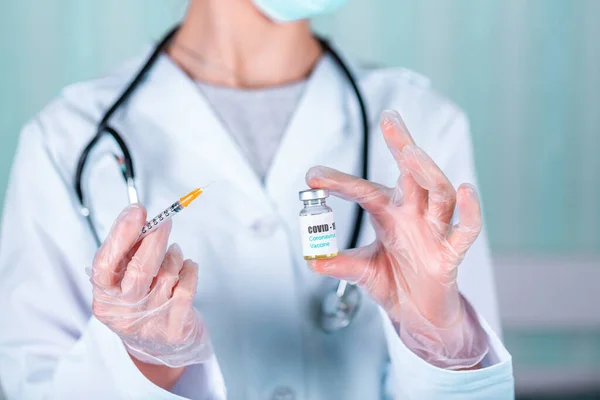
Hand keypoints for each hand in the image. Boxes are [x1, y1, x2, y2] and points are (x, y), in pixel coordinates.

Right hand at [89, 204, 211, 372]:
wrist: (159, 347)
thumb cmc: (139, 303)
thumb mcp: (123, 282)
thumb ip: (126, 253)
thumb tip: (138, 217)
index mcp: (104, 299)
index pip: (105, 265)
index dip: (121, 234)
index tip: (136, 210)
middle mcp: (123, 313)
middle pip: (140, 270)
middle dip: (155, 239)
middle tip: (165, 221)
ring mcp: (151, 321)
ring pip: (168, 273)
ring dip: (174, 256)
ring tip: (173, 255)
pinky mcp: (176, 326)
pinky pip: (187, 284)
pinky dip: (190, 268)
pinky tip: (187, 267)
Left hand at [306, 109, 487, 368]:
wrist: (419, 314)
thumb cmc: (395, 282)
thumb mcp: (363, 271)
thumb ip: (342, 264)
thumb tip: (314, 260)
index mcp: (389, 213)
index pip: (365, 190)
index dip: (339, 182)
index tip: (312, 175)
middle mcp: (413, 214)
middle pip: (412, 172)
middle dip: (402, 144)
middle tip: (389, 119)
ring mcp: (434, 230)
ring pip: (439, 192)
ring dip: (427, 171)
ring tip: (410, 152)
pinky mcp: (451, 253)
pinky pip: (465, 229)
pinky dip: (469, 211)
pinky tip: (465, 190)